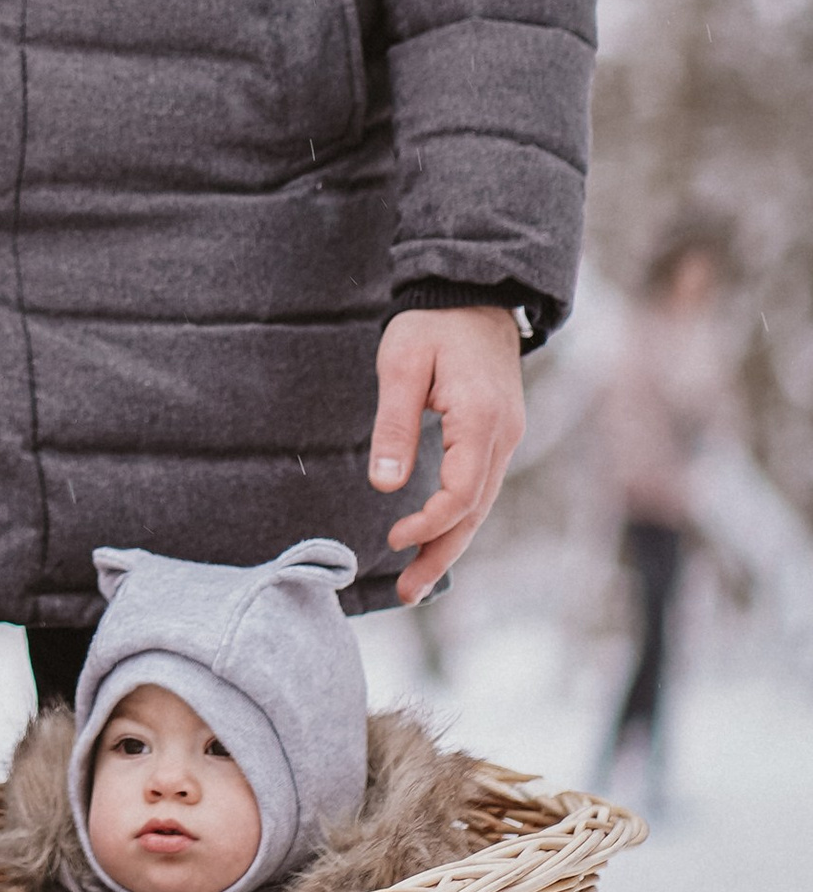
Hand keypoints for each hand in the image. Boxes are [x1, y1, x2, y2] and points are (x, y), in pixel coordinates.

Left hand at [369, 305, 523, 599]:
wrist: (473, 297)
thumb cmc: (432, 326)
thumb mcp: (400, 365)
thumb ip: (394, 426)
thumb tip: (386, 485)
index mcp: (481, 420)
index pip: (462, 492)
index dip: (428, 523)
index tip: (391, 540)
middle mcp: (503, 436)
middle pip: (476, 511)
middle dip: (440, 554)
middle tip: (407, 594)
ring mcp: (506, 437)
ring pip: (480, 504)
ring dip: (449, 542)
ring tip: (415, 581)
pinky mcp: (497, 436)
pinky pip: (480, 487)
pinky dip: (458, 518)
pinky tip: (434, 539)